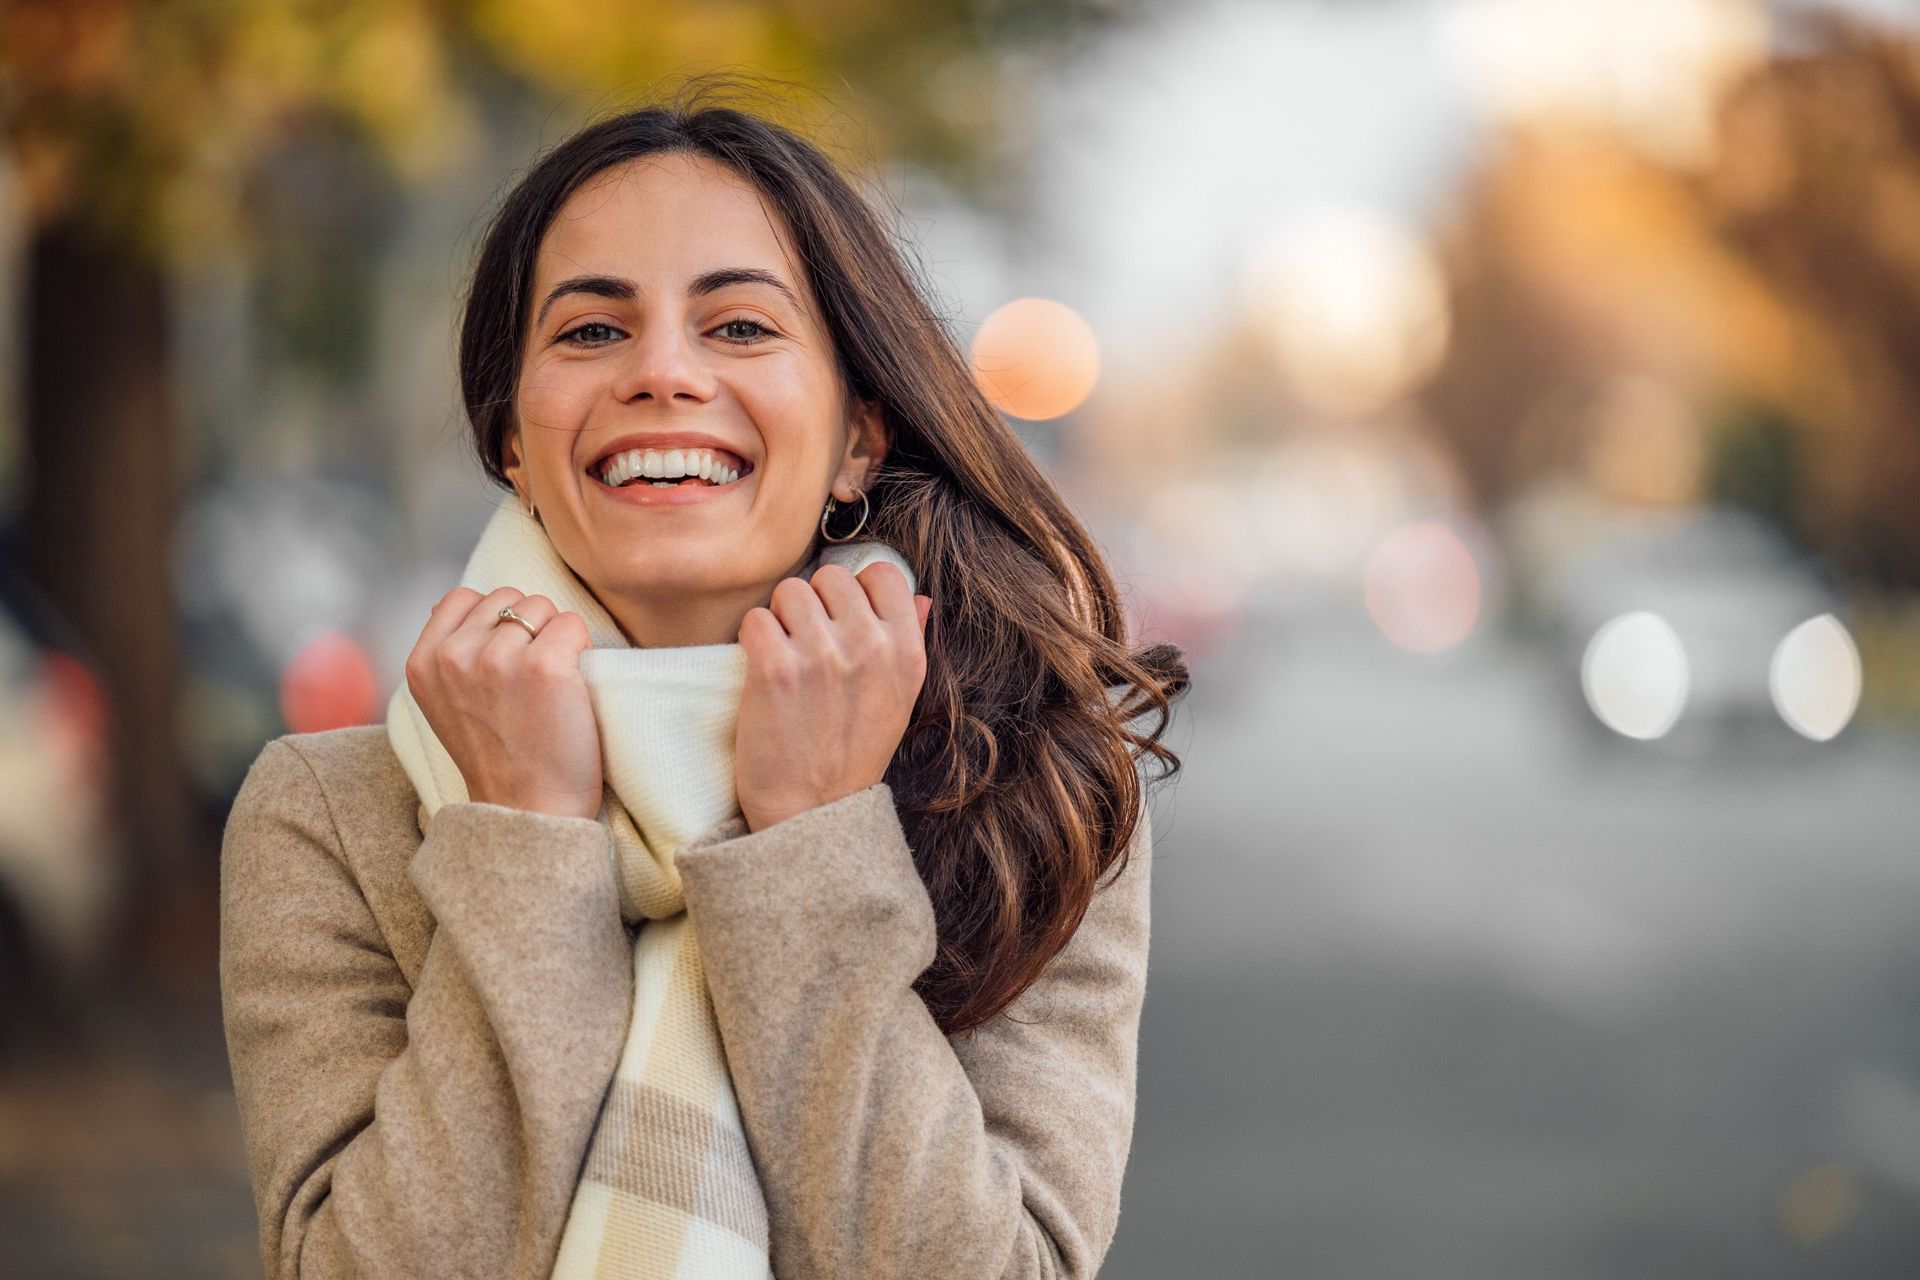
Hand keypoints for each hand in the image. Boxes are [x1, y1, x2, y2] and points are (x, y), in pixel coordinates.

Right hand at [404, 586, 603, 820]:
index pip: (462, 597)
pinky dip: (581, 647)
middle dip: (527, 626)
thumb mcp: (445, 702)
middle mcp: (455, 656)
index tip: (506, 659)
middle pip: (508, 598)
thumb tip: (451, 601)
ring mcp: (498, 659)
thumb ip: (445, 651)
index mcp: (423, 663)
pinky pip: (573, 624)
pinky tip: (572, 686)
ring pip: (541, 606)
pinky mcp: (544, 666)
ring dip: (556, 635)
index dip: (494, 620)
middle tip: (533, 677)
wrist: (527, 808)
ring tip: (551, 683)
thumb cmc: (497, 756)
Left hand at [734, 562, 932, 832]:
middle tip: (807, 643)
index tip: (842, 618)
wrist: (812, 812)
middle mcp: (870, 648)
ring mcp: (823, 657)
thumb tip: (920, 597)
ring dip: (780, 618)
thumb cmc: (853, 754)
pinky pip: (756, 618)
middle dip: (814, 602)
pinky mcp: (776, 669)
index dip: (856, 589)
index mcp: (907, 653)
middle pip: (831, 576)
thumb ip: (910, 641)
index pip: (884, 573)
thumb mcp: (900, 699)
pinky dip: (752, 640)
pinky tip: (762, 669)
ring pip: (789, 591)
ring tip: (784, 656)